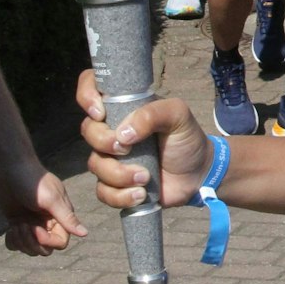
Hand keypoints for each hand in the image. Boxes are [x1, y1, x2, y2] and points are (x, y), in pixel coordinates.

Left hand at [0, 159, 87, 256]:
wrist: (11, 167)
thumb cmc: (33, 181)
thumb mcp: (51, 199)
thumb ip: (67, 218)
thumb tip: (85, 233)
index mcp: (60, 216)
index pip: (61, 242)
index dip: (47, 241)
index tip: (35, 228)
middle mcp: (48, 222)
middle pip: (44, 249)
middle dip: (32, 242)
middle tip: (22, 225)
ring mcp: (32, 223)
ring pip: (30, 248)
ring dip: (21, 240)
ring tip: (16, 225)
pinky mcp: (17, 223)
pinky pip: (17, 244)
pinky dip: (12, 241)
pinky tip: (10, 228)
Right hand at [76, 69, 212, 209]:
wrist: (198, 174)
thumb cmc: (187, 139)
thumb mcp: (178, 115)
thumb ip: (153, 114)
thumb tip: (123, 134)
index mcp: (125, 107)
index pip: (92, 88)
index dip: (86, 96)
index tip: (100, 113)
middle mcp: (114, 130)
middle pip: (88, 130)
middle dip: (104, 143)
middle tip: (128, 150)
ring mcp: (113, 157)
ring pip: (95, 164)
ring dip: (118, 175)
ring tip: (145, 177)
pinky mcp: (115, 184)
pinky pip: (103, 191)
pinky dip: (121, 196)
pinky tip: (141, 194)